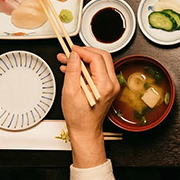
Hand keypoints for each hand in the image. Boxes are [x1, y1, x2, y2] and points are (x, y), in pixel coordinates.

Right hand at [57, 46, 119, 168]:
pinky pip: (98, 71)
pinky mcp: (108, 87)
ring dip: (84, 59)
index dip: (83, 51)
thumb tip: (74, 55)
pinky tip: (72, 69)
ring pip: (100, 63)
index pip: (96, 59)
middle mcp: (112, 84)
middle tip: (70, 52)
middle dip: (85, 52)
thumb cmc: (79, 117)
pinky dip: (86, 67)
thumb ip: (73, 71)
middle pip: (102, 57)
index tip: (71, 49)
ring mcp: (111, 85)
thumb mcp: (70, 92)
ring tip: (67, 60)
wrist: (85, 130)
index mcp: (105, 85)